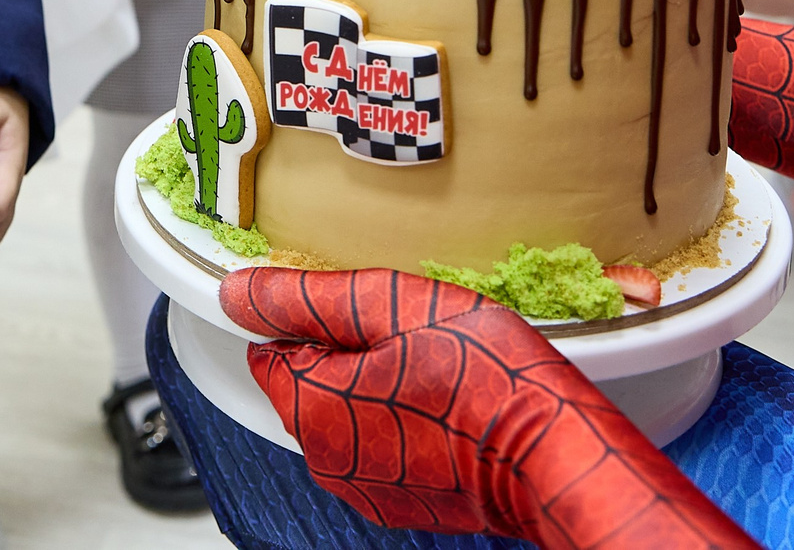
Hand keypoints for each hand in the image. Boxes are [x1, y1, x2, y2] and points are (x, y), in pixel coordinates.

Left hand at [223, 268, 756, 546]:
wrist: (555, 451)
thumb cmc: (485, 378)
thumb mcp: (390, 308)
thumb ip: (305, 298)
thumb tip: (238, 291)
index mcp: (311, 407)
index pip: (272, 348)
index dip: (312, 318)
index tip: (357, 307)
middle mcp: (328, 459)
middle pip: (311, 383)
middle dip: (348, 353)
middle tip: (406, 331)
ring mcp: (367, 489)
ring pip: (351, 416)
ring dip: (379, 387)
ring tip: (435, 366)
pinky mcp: (406, 503)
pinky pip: (386, 449)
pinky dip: (407, 425)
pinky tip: (447, 403)